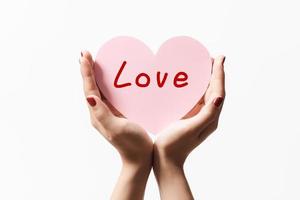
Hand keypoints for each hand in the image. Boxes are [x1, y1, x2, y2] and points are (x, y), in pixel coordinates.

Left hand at [79, 51, 152, 199]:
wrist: (139, 158)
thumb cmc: (130, 143)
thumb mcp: (115, 128)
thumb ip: (102, 113)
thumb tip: (89, 97)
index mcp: (97, 114)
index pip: (89, 89)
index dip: (86, 72)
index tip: (85, 55)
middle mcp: (99, 113)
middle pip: (90, 87)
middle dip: (87, 70)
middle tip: (85, 54)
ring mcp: (107, 113)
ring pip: (98, 90)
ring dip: (94, 75)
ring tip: (93, 62)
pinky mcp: (116, 114)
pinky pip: (108, 95)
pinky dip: (106, 83)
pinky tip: (111, 78)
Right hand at [153, 56, 225, 199]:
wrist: (166, 160)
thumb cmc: (176, 145)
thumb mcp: (192, 129)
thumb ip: (207, 114)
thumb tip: (220, 97)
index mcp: (211, 118)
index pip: (218, 91)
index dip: (219, 73)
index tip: (219, 57)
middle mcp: (208, 116)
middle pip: (215, 90)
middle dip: (215, 73)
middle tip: (212, 58)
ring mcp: (199, 117)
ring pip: (206, 93)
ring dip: (206, 79)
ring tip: (202, 65)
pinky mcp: (190, 117)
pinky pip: (196, 99)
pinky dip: (196, 87)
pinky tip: (190, 82)